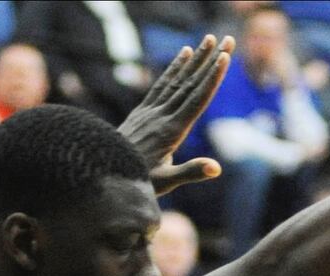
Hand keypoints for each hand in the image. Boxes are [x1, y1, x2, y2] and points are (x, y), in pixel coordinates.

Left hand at [116, 35, 233, 195]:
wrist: (101, 173)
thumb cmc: (136, 181)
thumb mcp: (165, 182)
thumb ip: (190, 172)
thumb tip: (216, 168)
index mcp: (171, 131)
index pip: (196, 99)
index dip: (212, 78)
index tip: (224, 58)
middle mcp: (161, 116)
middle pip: (190, 84)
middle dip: (210, 61)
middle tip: (227, 40)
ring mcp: (150, 112)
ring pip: (177, 80)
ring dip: (195, 58)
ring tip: (209, 40)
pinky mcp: (142, 111)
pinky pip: (161, 85)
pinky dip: (175, 68)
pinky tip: (184, 53)